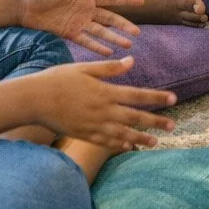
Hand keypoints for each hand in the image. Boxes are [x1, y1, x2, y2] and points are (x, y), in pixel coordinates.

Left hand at [18, 0, 141, 54]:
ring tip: (127, 46)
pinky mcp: (70, 33)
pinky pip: (86, 41)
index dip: (125, 1)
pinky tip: (108, 52)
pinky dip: (97, 47)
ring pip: (101, 32)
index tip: (141, 2)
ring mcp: (79, 23)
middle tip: (138, 33)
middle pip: (110, 19)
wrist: (25, 6)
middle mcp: (86, 10)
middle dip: (124, 25)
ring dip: (114, 39)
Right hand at [24, 57, 176, 151]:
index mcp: (105, 91)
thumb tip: (131, 61)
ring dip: (142, 138)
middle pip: (136, 117)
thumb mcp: (84, 68)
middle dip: (156, 122)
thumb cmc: (57, 79)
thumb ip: (109, 68)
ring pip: (124, 134)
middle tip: (173, 125)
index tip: (173, 99)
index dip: (157, 98)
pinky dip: (120, 144)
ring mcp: (94, 125)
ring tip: (156, 142)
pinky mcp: (84, 134)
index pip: (138, 95)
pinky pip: (106, 142)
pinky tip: (129, 146)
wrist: (34, 100)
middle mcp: (103, 110)